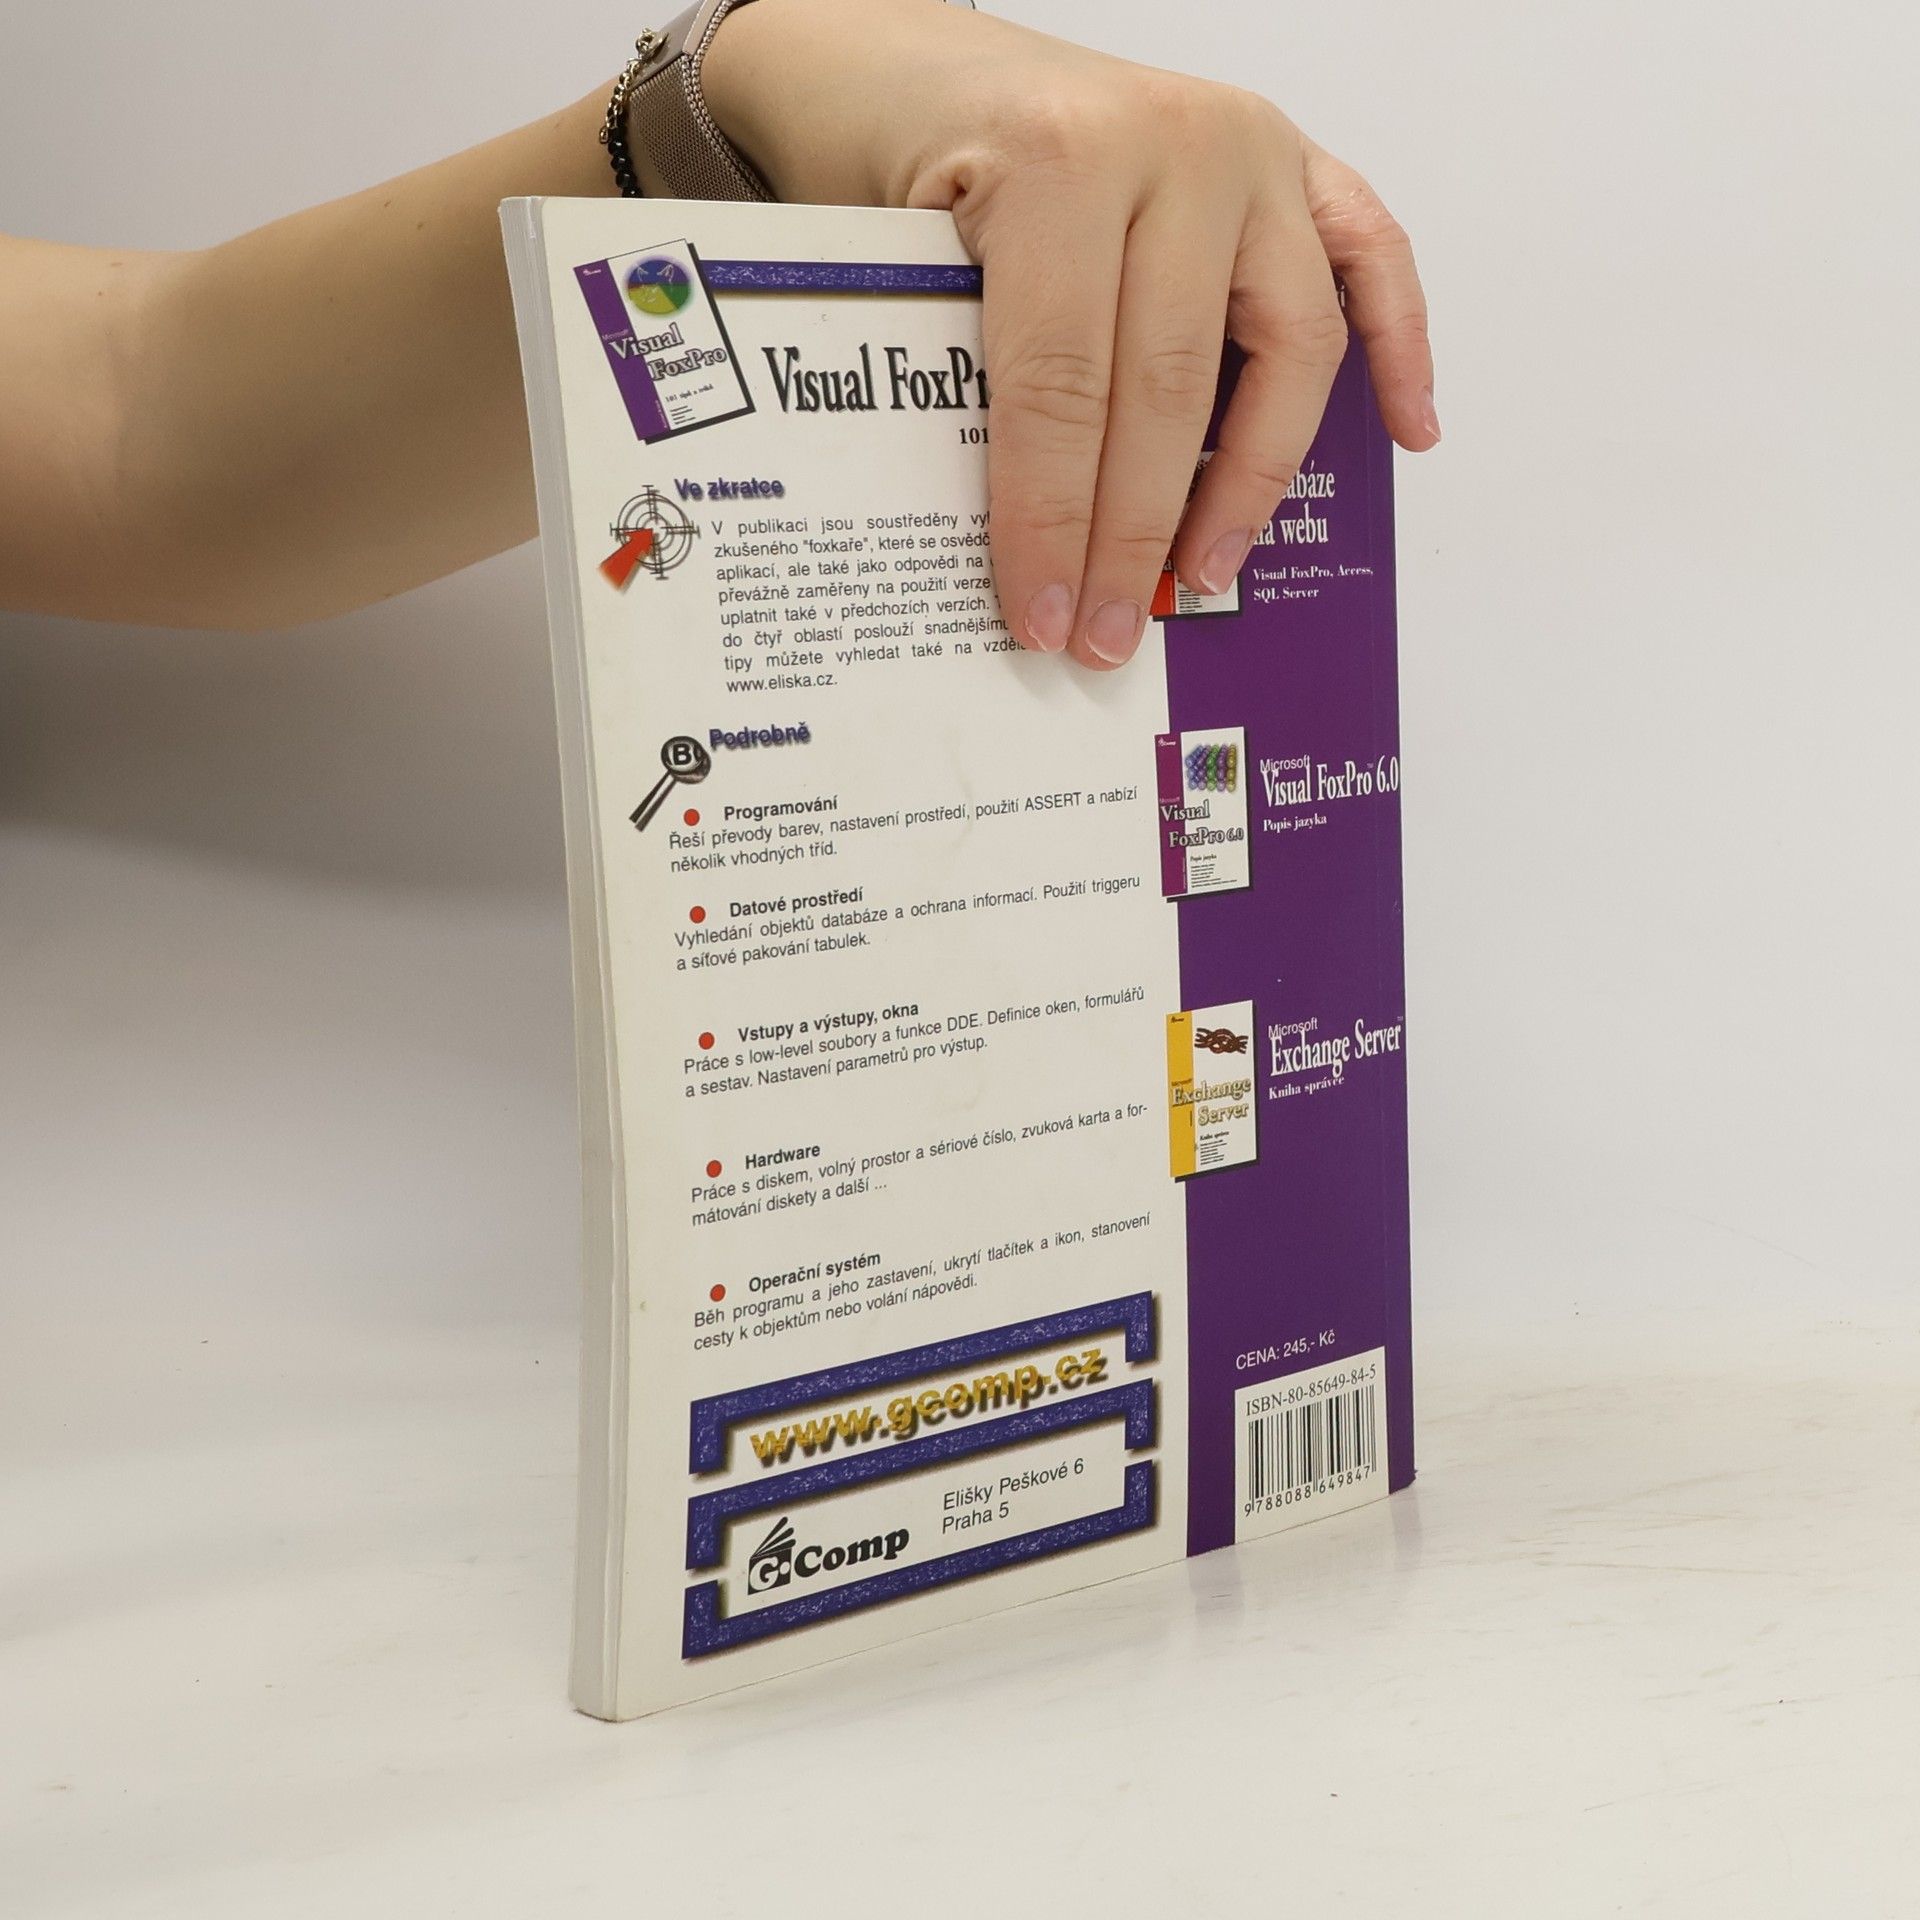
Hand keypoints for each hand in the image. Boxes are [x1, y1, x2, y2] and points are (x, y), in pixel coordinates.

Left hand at [704, 0, 1436, 669]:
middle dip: (1135, 532)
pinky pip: (1372, 253)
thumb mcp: (896, 257)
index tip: (1044, 615)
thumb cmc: (910, 160)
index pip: (1062, 384)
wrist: (928, 59)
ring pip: (1291, 341)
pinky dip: (1401, 344)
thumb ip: (957, 375)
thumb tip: (1015, 548)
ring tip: (1210, 572)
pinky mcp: (1297, 157)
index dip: (1053, 518)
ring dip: (1254, 479)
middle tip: (1109, 634)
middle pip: (1170, 385)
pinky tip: (1410, 433)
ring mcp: (1252, 150)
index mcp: (1059, 163)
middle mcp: (1174, 148)